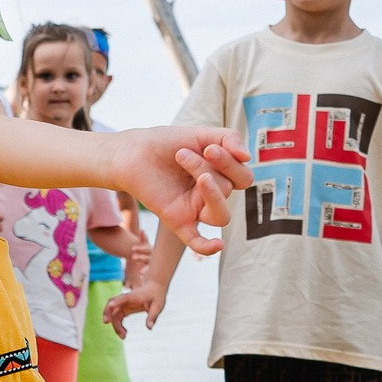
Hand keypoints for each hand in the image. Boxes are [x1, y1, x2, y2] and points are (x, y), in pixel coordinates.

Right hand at [103, 279, 165, 337]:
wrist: (154, 289)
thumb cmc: (156, 296)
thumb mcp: (158, 306)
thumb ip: (152, 317)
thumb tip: (149, 328)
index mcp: (132, 296)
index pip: (121, 299)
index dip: (114, 303)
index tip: (110, 308)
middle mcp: (125, 300)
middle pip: (112, 307)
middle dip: (108, 316)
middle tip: (110, 326)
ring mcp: (123, 304)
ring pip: (113, 314)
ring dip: (115, 326)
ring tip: (123, 336)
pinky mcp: (124, 309)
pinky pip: (117, 318)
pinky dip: (118, 326)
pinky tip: (125, 333)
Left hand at [112, 126, 250, 255]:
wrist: (133, 152)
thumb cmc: (166, 143)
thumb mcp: (201, 134)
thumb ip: (229, 138)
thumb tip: (248, 157)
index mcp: (222, 176)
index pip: (243, 178)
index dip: (230, 162)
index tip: (207, 148)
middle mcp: (212, 195)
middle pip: (230, 190)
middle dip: (210, 168)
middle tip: (183, 153)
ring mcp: (196, 209)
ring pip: (220, 215)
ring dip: (209, 192)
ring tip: (184, 165)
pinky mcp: (178, 220)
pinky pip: (197, 241)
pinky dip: (208, 247)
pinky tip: (217, 245)